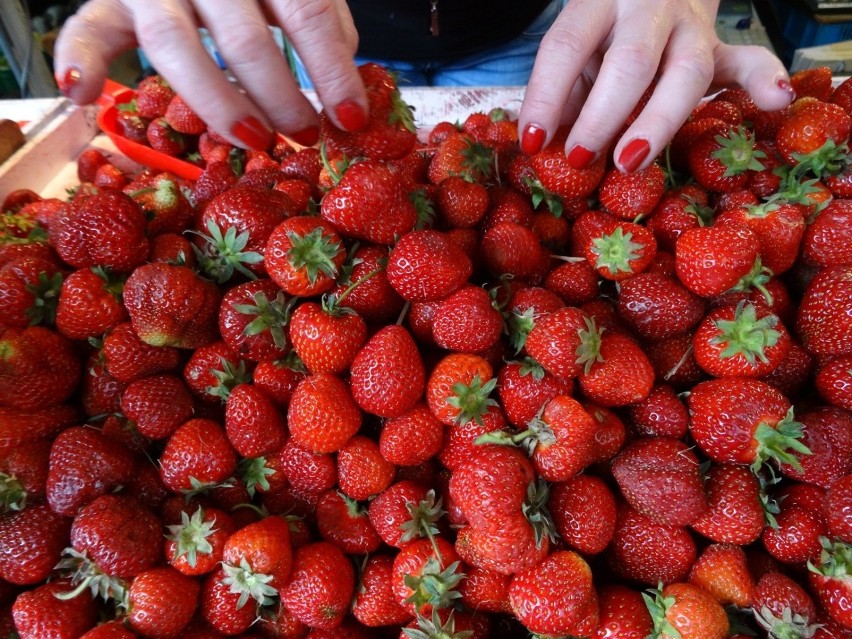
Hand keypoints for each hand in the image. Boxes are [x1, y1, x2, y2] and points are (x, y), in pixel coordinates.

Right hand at [54, 0, 368, 148]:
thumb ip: (321, 16)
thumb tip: (345, 77)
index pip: (305, 11)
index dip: (333, 70)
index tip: (353, 120)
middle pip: (243, 38)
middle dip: (280, 97)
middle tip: (303, 134)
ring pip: (175, 45)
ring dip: (216, 102)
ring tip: (252, 138)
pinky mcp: (110, 0)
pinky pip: (88, 27)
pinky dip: (79, 59)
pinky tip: (84, 95)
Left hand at [518, 0, 794, 171]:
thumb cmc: (603, 32)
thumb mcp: (576, 50)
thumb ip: (563, 92)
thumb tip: (542, 149)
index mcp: (597, 1)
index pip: (566, 46)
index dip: (547, 97)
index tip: (533, 143)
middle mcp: (647, 7)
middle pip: (630, 61)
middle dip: (603, 116)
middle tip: (580, 158)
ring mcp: (690, 25)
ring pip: (687, 71)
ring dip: (658, 122)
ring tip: (630, 161)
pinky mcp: (720, 44)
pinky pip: (748, 60)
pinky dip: (764, 80)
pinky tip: (777, 100)